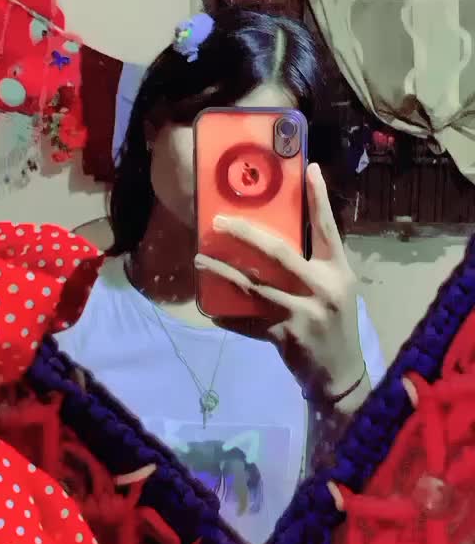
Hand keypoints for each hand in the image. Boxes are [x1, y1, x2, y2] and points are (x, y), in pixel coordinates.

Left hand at [194, 164, 367, 411]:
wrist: (341, 375)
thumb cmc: (336, 324)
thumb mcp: (336, 290)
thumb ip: (313, 265)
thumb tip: (275, 237)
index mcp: (337, 271)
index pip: (327, 229)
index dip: (318, 199)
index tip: (309, 168)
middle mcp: (322, 288)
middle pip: (279, 253)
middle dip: (245, 234)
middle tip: (218, 220)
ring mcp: (303, 313)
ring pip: (254, 286)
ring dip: (224, 271)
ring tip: (200, 258)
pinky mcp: (285, 336)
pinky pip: (248, 322)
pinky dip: (228, 316)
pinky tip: (210, 309)